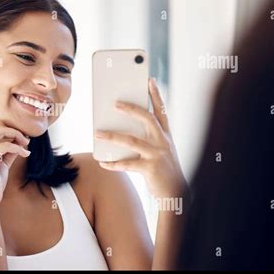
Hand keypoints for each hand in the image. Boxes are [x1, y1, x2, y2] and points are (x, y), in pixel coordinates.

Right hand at [0, 125, 30, 206]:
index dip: (10, 132)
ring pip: (1, 132)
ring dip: (17, 136)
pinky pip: (6, 145)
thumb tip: (20, 143)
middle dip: (14, 131)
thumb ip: (8, 153)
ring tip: (26, 145)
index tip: (23, 138)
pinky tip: (25, 154)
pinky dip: (18, 148)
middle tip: (26, 140)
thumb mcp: (2, 165)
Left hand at [95, 78, 186, 198]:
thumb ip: (147, 138)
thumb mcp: (160, 150)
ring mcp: (157, 154)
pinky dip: (113, 163)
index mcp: (166, 135)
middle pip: (147, 119)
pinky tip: (102, 162)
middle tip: (114, 104)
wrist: (176, 193)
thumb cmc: (163, 168)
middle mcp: (163, 141)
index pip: (161, 111)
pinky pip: (127, 164)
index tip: (149, 80)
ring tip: (97, 133)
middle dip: (131, 109)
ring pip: (131, 141)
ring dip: (112, 136)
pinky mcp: (150, 169)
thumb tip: (121, 128)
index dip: (155, 95)